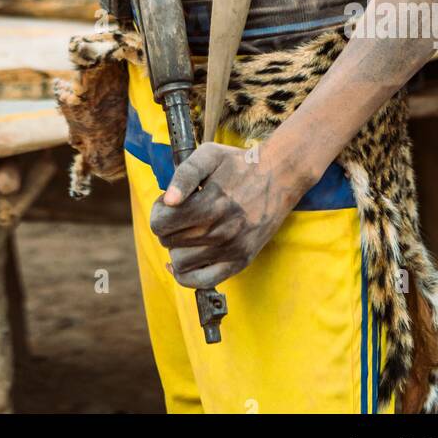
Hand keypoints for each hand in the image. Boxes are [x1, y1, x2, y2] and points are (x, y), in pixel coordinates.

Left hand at [149, 140, 307, 288]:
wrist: (279, 176)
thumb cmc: (239, 164)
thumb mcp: (209, 155)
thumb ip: (184, 174)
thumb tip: (169, 200)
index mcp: (209, 204)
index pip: (160, 223)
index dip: (158, 210)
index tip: (169, 202)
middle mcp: (220, 231)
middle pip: (168, 242)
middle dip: (166, 226)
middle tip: (180, 213)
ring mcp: (231, 249)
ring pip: (181, 262)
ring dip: (177, 247)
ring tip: (188, 231)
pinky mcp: (241, 261)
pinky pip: (203, 281)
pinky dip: (187, 276)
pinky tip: (185, 260)